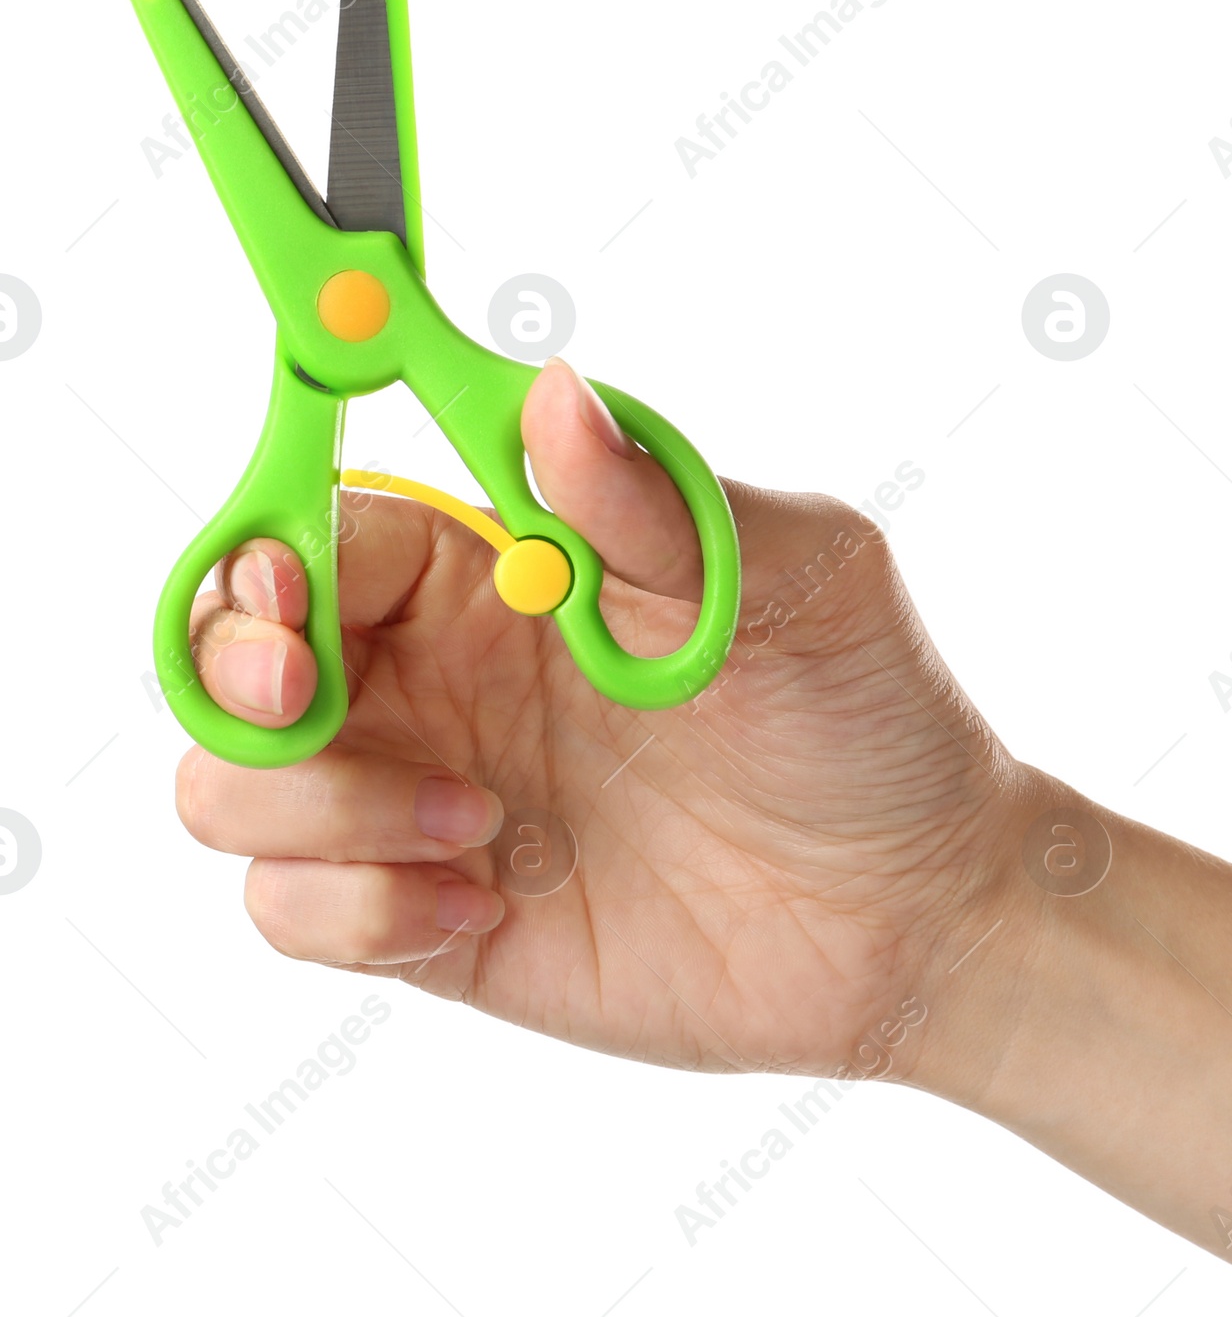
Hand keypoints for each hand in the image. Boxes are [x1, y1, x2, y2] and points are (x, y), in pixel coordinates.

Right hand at [176, 358, 1020, 1078]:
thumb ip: (661, 501)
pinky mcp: (438, 922)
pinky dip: (351, 911)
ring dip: (313, 807)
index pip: (324, 530)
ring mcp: (432, 800)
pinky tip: (480, 906)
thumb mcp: (799, 581)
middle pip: (237, 654)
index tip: (290, 593)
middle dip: (231, 672)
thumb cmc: (870, 719)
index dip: (267, 550)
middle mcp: (448, 679)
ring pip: (235, 788)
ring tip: (477, 823)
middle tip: (313, 697)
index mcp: (508, 572)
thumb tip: (554, 395)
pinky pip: (296, 913)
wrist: (915, 909)